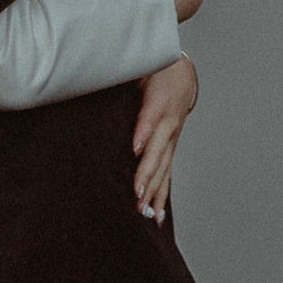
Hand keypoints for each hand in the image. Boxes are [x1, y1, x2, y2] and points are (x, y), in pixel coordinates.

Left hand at [132, 52, 196, 221]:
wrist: (179, 73)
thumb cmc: (154, 69)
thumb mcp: (140, 67)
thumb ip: (125, 76)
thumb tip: (103, 82)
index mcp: (161, 99)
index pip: (152, 117)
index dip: (144, 132)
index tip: (135, 149)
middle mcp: (169, 123)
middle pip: (158, 151)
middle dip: (147, 174)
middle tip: (136, 194)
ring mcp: (171, 138)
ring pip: (164, 167)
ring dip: (154, 191)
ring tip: (145, 212)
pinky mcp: (170, 148)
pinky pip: (167, 174)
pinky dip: (162, 195)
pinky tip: (157, 215)